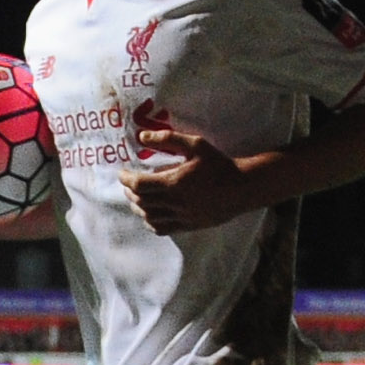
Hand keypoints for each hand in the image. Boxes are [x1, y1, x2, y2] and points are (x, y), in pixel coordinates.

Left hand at [120, 122, 267, 232]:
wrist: (242, 187)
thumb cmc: (219, 164)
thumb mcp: (196, 144)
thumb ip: (168, 139)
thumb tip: (142, 136)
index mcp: (175, 182)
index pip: (140, 184)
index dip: (126, 179)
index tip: (122, 173)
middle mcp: (176, 202)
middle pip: (142, 201)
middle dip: (130, 192)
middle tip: (128, 183)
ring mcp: (182, 216)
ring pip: (150, 217)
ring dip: (138, 207)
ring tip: (135, 198)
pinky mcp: (189, 225)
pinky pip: (163, 229)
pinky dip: (150, 222)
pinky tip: (149, 215)